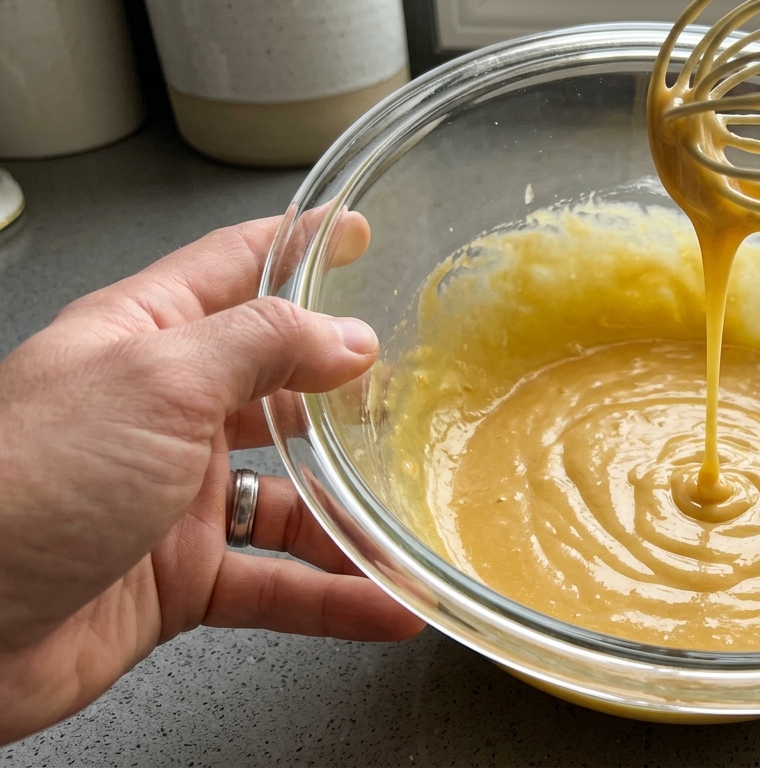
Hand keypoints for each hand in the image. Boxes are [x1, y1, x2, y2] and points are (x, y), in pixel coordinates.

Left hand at [0, 214, 424, 744]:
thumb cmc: (27, 479)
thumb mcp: (159, 378)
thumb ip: (264, 345)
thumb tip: (350, 336)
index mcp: (144, 337)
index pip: (234, 270)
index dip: (298, 246)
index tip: (358, 230)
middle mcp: (162, 412)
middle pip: (275, 390)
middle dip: (345, 397)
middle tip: (415, 399)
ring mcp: (171, 498)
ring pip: (289, 497)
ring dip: (353, 517)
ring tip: (414, 524)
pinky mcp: (178, 579)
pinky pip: (276, 583)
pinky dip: (333, 597)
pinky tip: (386, 606)